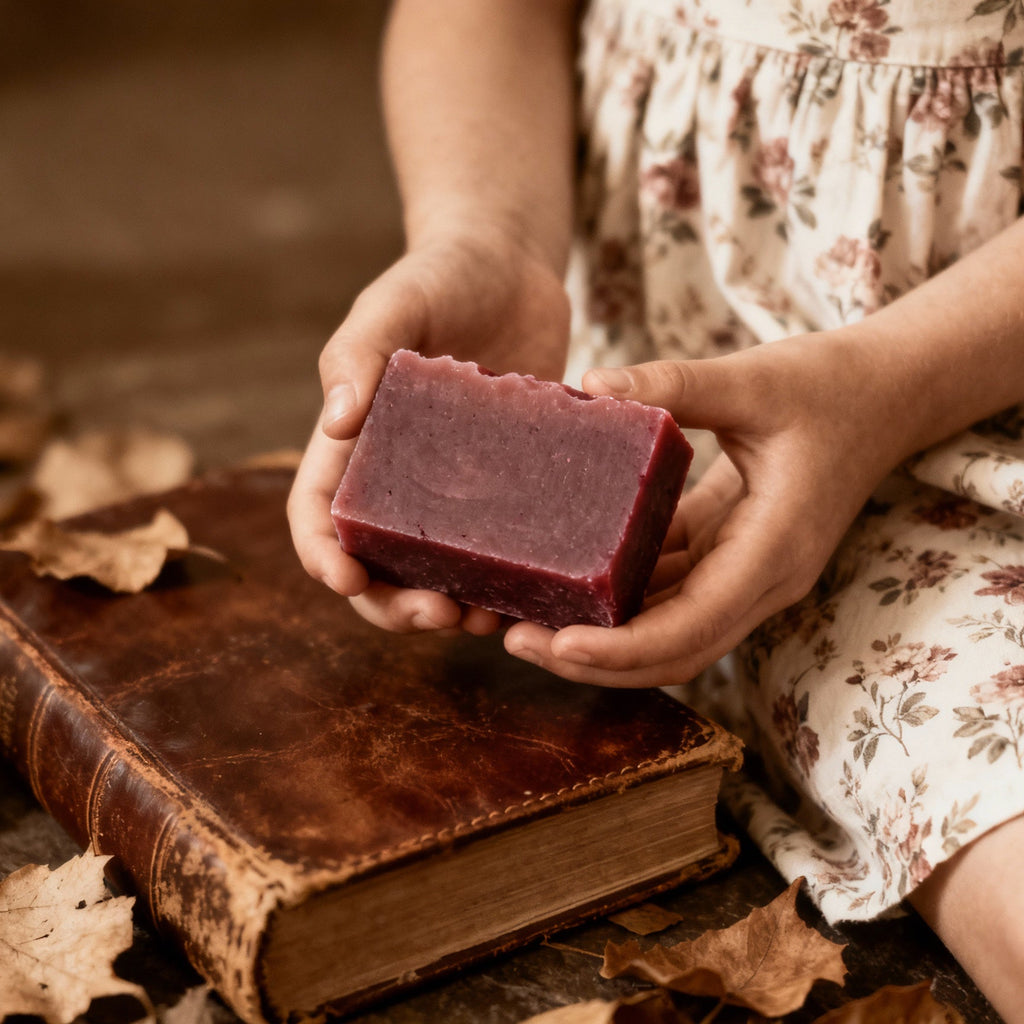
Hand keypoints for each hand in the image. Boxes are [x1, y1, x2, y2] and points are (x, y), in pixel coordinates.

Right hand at [286, 231, 570, 632]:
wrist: (512, 266)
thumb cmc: (439, 275)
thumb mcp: (393, 304)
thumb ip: (358, 353)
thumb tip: (334, 422)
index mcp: (355, 443)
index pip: (317, 514)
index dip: (322, 555)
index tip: (346, 580)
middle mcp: (400, 477)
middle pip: (378, 563)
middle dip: (394, 603)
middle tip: (435, 613)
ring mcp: (457, 488)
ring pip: (439, 570)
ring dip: (452, 604)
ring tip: (483, 618)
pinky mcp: (510, 485)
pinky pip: (505, 545)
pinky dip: (510, 578)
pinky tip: (534, 593)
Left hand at [504, 332, 909, 685]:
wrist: (886, 397)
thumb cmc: (831, 387)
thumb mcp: (755, 378)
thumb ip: (677, 383)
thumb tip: (589, 386)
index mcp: (774, 549)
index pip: (693, 627)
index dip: (623, 648)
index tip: (556, 644)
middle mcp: (762, 580)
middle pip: (672, 651)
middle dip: (595, 659)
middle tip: (516, 639)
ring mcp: (747, 575)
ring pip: (668, 631)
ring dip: (601, 635)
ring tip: (525, 617)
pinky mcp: (730, 558)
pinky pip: (670, 592)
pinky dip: (620, 596)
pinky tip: (568, 577)